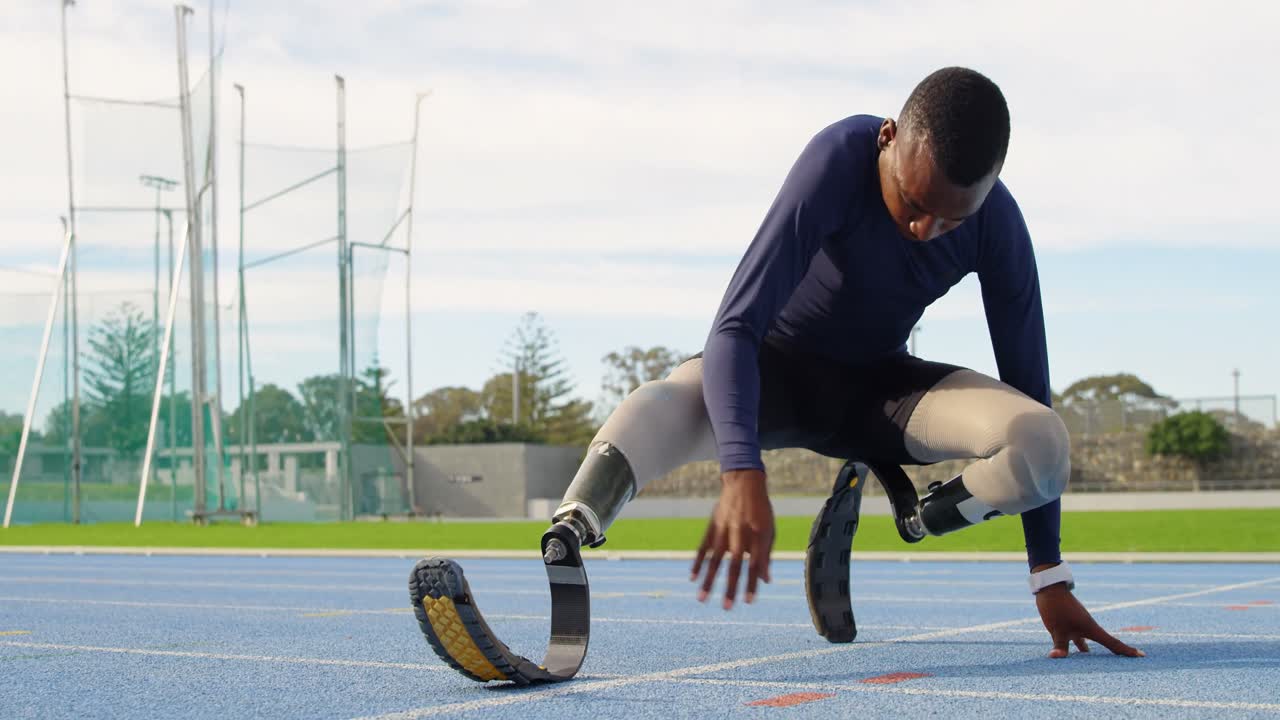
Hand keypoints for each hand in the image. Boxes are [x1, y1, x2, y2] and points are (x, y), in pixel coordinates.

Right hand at [690, 468, 774, 609]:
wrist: (744, 483)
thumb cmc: (761, 510)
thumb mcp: (769, 530)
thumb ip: (766, 555)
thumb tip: (765, 581)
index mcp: (758, 535)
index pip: (754, 565)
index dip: (751, 584)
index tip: (748, 602)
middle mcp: (740, 533)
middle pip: (734, 565)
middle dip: (730, 588)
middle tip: (727, 608)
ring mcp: (723, 530)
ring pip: (715, 560)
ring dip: (709, 581)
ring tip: (702, 599)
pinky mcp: (712, 526)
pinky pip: (703, 548)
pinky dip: (698, 563)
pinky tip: (692, 578)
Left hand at [1035, 578, 1144, 658]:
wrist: (1049, 587)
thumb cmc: (1056, 607)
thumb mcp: (1057, 629)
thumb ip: (1060, 645)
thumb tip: (1056, 657)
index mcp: (1091, 628)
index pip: (1113, 643)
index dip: (1127, 651)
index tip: (1142, 655)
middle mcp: (1088, 626)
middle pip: (1104, 643)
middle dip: (1114, 653)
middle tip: (1127, 661)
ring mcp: (1078, 623)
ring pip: (1087, 640)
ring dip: (1089, 651)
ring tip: (1094, 663)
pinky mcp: (1069, 620)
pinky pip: (1076, 637)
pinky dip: (1077, 645)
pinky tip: (1074, 652)